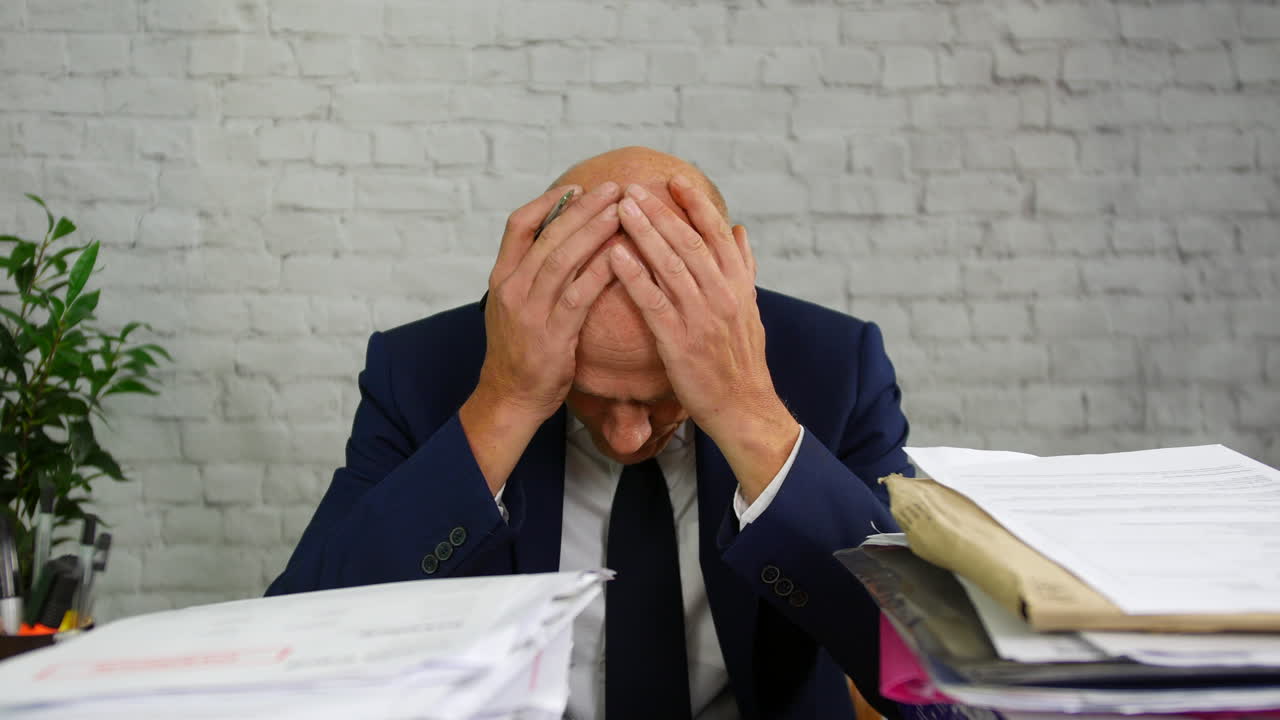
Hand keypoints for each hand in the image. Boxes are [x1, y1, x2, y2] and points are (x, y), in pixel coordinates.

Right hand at [461, 182, 623, 491]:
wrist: (510, 397)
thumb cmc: (520, 350)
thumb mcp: (514, 305)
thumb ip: (531, 273)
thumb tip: (561, 240)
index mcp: (502, 277)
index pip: (517, 225)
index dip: (548, 202)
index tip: (577, 186)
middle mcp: (512, 289)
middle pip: (547, 236)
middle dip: (582, 208)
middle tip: (613, 188)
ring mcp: (530, 311)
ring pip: (562, 260)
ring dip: (593, 232)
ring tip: (621, 212)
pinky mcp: (552, 334)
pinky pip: (579, 295)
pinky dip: (600, 272)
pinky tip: (622, 257)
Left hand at [608, 178, 799, 501]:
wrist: (743, 408)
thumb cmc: (741, 361)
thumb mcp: (751, 310)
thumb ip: (743, 267)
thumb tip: (739, 230)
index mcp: (739, 285)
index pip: (716, 234)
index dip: (695, 204)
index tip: (673, 180)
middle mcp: (723, 295)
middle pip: (689, 242)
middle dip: (660, 211)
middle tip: (632, 187)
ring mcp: (702, 317)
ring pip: (670, 264)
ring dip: (644, 232)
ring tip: (620, 208)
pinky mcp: (679, 341)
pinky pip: (653, 301)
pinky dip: (634, 274)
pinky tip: (614, 254)